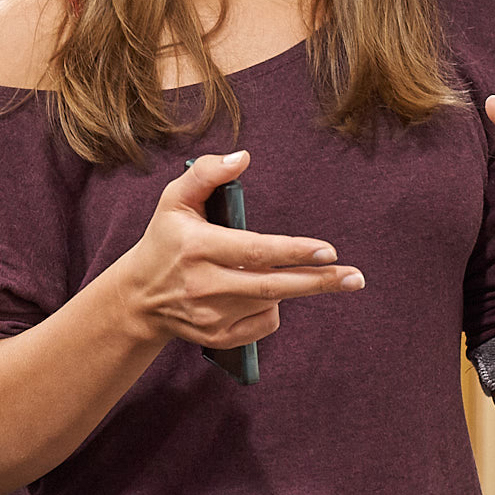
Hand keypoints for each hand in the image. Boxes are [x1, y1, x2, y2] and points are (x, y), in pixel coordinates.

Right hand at [117, 150, 363, 350]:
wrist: (139, 298)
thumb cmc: (164, 241)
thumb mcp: (174, 199)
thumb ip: (206, 173)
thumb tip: (243, 157)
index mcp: (197, 246)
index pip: (254, 251)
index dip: (293, 251)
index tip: (328, 250)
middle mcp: (205, 284)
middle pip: (273, 286)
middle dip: (318, 282)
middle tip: (355, 277)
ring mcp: (211, 315)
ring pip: (271, 305)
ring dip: (290, 288)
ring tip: (290, 273)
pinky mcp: (218, 337)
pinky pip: (264, 325)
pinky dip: (272, 309)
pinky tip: (263, 296)